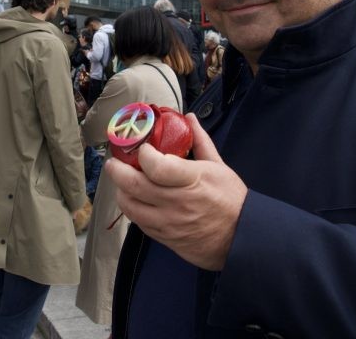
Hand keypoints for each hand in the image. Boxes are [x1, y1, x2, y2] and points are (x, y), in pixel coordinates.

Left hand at [104, 113, 246, 270]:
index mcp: (192, 180)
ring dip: (121, 192)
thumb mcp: (219, 166)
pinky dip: (133, 210)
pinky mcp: (165, 238)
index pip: (157, 167)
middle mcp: (177, 202)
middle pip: (135, 185)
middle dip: (118, 171)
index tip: (143, 148)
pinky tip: (135, 201)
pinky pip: (140, 224)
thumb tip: (189, 118)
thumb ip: (200, 141)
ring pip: (131, 207)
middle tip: (114, 163)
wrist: (241, 237)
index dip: (144, 155)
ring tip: (122, 183)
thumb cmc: (231, 199)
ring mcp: (169, 223)